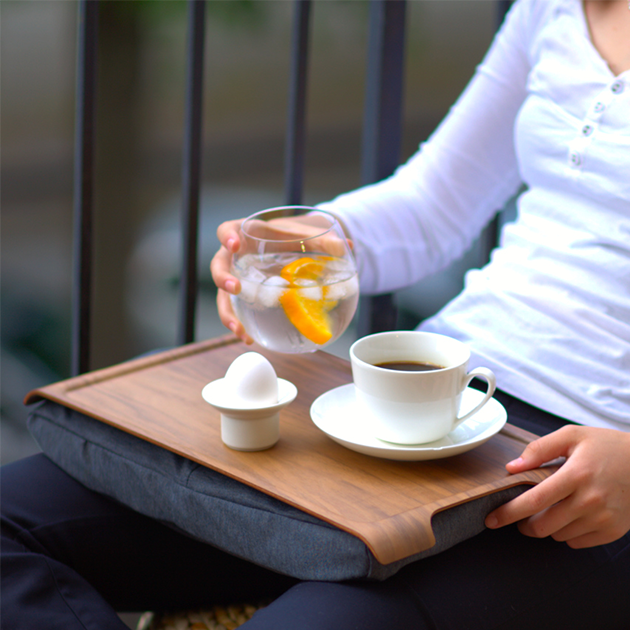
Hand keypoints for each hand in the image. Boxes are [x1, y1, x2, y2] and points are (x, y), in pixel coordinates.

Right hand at [210, 214, 352, 343]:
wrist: (290, 245)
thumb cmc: (293, 237)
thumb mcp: (307, 236)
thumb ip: (325, 241)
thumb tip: (347, 247)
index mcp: (246, 234)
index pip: (227, 230)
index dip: (226, 237)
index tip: (234, 245)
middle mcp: (235, 256)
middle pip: (219, 266)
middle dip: (223, 278)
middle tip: (235, 288)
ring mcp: (237, 276)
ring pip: (223, 295)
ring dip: (227, 313)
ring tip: (238, 329)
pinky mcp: (243, 295)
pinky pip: (235, 310)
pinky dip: (240, 324)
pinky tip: (248, 338)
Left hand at [485, 425, 629, 547]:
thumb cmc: (608, 447)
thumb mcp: (572, 435)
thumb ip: (539, 449)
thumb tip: (512, 467)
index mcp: (576, 474)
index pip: (534, 500)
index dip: (508, 512)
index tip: (492, 519)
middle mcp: (590, 500)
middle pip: (543, 526)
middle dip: (523, 524)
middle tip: (520, 515)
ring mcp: (603, 518)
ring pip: (558, 535)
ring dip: (546, 526)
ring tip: (551, 508)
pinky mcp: (613, 531)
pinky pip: (577, 542)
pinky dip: (566, 533)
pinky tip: (570, 515)